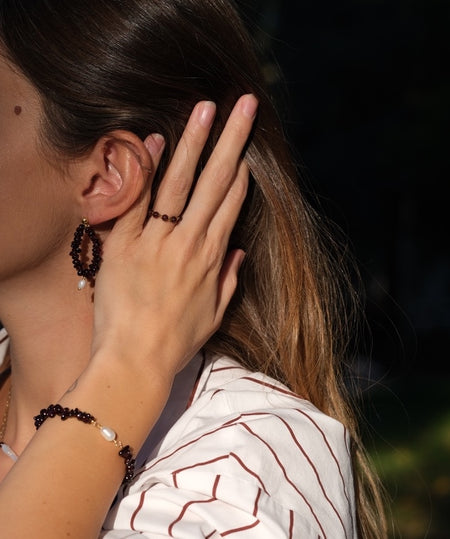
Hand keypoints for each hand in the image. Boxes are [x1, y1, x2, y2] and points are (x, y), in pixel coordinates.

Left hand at [91, 94, 257, 380]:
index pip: (232, 205)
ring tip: (206, 108)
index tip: (249, 148)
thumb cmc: (176, 343)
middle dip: (232, 140)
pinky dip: (144, 171)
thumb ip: (229, 280)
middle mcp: (189, 243)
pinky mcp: (124, 245)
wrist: (136, 362)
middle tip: (244, 106)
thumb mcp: (213, 315)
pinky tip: (153, 140)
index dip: (242, 173)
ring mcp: (156, 241)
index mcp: (212, 259)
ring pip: (179, 182)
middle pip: (215, 182)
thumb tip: (241, 253)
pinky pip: (136, 201)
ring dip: (195, 142)